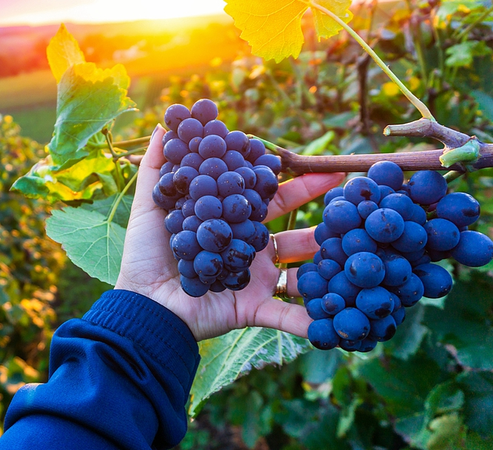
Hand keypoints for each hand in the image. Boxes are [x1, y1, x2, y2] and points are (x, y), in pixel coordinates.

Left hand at [115, 125, 344, 340]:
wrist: (142, 303)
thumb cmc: (144, 255)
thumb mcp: (149, 207)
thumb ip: (158, 168)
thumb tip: (163, 123)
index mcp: (229, 222)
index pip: (264, 195)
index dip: (288, 178)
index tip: (315, 161)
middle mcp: (248, 249)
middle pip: (291, 226)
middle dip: (320, 207)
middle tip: (344, 185)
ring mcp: (254, 279)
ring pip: (300, 269)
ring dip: (327, 260)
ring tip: (355, 246)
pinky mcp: (252, 309)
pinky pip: (285, 317)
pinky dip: (309, 321)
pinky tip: (338, 320)